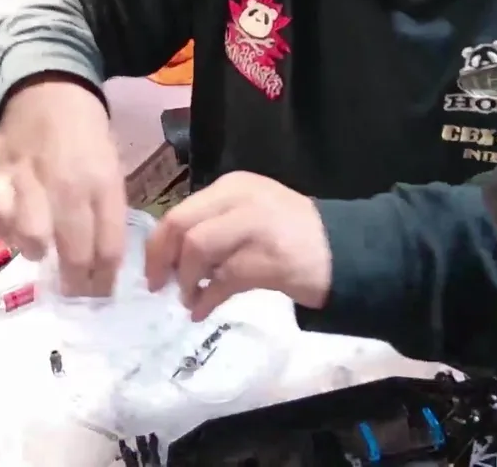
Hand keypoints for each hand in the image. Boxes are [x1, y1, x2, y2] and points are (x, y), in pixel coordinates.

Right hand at [0, 76, 127, 296]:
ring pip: (33, 239)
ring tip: (43, 256)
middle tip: (75, 294)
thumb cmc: (86, 134)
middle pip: (75, 252)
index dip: (105, 280)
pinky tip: (14, 231)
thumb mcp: (111, 169)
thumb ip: (107, 212)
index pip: (109, 247)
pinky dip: (4, 231)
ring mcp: (30, 180)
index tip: (101, 295)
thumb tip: (104, 261)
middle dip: (76, 284)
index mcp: (103, 183)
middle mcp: (68, 185)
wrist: (48, 89)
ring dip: (38, 255)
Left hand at [144, 171, 331, 320]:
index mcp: (232, 186)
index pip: (179, 211)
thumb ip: (212, 226)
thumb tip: (168, 257)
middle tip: (159, 286)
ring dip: (186, 280)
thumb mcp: (248, 216)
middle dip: (163, 260)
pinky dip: (207, 299)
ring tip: (189, 298)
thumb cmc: (291, 236)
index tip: (151, 270)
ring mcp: (255, 225)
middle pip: (182, 226)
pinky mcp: (269, 258)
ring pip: (198, 248)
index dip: (157, 245)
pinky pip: (223, 279)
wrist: (344, 249)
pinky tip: (203, 311)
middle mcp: (241, 198)